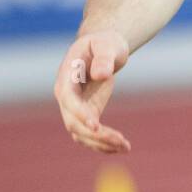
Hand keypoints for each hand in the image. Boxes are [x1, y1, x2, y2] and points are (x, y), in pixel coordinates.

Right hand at [53, 30, 131, 153]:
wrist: (103, 49)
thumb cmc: (104, 44)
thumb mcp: (106, 44)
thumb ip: (104, 57)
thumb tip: (101, 74)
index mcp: (66, 76)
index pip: (68, 100)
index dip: (80, 114)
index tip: (96, 126)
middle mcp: (66, 96)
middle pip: (73, 122)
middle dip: (95, 135)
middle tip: (120, 140)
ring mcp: (74, 108)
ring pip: (81, 134)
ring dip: (101, 144)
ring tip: (126, 147)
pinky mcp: (86, 115)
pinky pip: (90, 135)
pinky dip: (104, 144)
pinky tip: (122, 148)